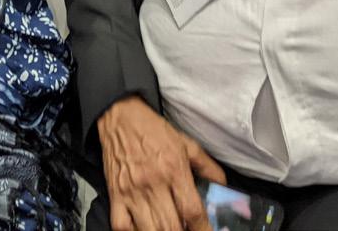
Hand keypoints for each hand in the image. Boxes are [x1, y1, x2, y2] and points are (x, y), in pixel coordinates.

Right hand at [98, 96, 225, 230]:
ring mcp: (132, 192)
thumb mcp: (186, 143)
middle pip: (172, 227)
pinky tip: (144, 228)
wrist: (121, 116)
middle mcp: (153, 183)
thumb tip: (222, 185)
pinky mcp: (115, 194)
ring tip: (169, 227)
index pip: (192, 211)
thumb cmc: (153, 130)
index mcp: (174, 169)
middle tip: (188, 229)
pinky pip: (121, 227)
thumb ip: (206, 165)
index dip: (203, 229)